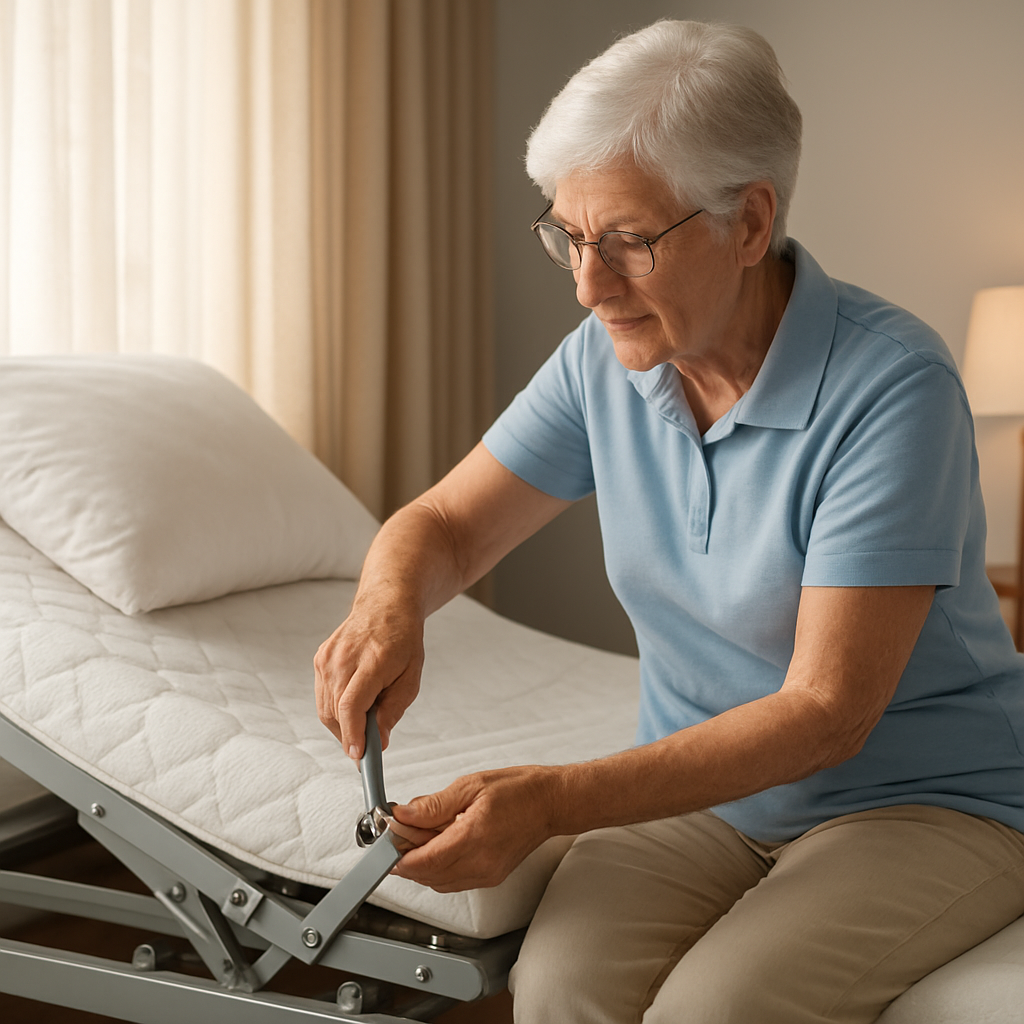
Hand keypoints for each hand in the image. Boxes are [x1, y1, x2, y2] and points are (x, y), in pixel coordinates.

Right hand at [313, 598, 424, 760]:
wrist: (385, 606)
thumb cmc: (403, 641)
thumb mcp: (411, 677)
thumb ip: (393, 710)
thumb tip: (378, 742)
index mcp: (371, 660)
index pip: (351, 705)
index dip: (353, 734)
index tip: (359, 756)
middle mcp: (343, 658)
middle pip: (335, 711)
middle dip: (350, 736)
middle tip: (367, 747)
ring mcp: (327, 658)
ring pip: (326, 708)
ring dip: (342, 725)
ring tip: (364, 720)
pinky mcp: (319, 659)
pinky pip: (323, 696)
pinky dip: (336, 708)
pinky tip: (354, 702)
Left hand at [389, 765, 560, 891]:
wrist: (551, 803)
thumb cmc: (519, 790)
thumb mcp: (471, 785)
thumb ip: (434, 804)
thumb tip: (404, 814)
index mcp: (474, 837)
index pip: (424, 861)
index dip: (398, 855)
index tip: (387, 841)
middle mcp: (481, 864)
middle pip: (427, 876)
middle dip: (407, 858)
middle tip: (401, 832)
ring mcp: (487, 875)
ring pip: (438, 883)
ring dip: (423, 865)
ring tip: (423, 835)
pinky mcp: (491, 878)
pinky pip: (454, 881)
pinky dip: (440, 868)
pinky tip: (442, 845)